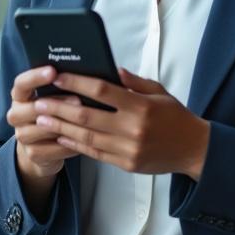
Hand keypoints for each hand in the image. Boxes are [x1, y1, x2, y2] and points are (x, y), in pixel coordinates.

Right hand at [7, 66, 81, 179]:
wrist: (43, 147)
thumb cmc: (52, 113)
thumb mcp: (52, 97)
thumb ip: (59, 85)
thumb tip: (79, 72)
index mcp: (19, 96)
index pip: (21, 83)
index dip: (35, 77)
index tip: (53, 71)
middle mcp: (16, 114)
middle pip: (30, 108)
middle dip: (55, 103)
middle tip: (77, 99)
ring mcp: (22, 135)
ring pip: (42, 129)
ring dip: (64, 124)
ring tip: (84, 120)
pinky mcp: (32, 153)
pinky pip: (52, 148)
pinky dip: (68, 144)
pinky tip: (83, 140)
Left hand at [32, 67, 210, 180]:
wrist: (194, 150)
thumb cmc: (176, 117)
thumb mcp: (159, 91)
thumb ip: (133, 82)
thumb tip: (111, 70)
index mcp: (140, 106)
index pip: (102, 91)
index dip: (76, 83)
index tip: (57, 77)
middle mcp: (132, 128)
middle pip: (87, 116)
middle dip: (59, 108)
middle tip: (39, 101)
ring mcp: (128, 149)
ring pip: (86, 137)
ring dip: (61, 127)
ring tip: (42, 119)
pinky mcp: (126, 164)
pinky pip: (95, 153)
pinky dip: (75, 144)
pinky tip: (61, 135)